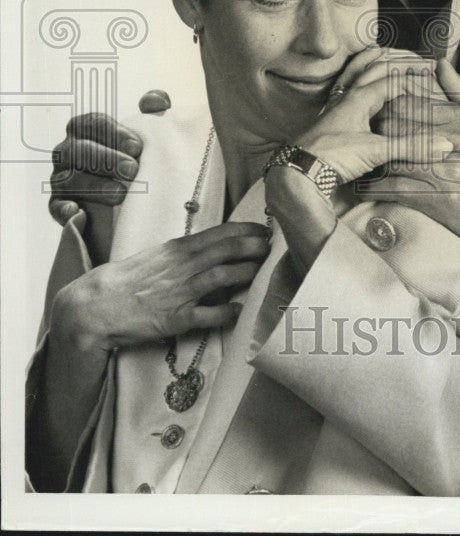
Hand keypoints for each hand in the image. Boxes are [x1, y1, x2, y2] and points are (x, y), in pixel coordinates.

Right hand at [48, 91, 169, 224]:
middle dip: (106, 160)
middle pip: (78, 150)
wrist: (131, 200)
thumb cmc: (135, 160)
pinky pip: (55, 207)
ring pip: (68, 179)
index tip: (138, 147)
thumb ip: (154, 112)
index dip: (114, 134)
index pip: (93, 123)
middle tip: (133, 170)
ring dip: (95, 186)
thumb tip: (154, 100)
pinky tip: (79, 212)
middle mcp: (69, 151)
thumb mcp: (149, 135)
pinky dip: (64, 210)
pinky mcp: (60, 205)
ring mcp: (61, 178)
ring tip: (121, 194)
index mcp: (85, 130)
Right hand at [52, 222, 270, 352]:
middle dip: (255, 247)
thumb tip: (212, 251)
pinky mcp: (177, 318)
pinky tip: (242, 310)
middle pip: (229, 250)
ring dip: (248, 272)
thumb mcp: (158, 256)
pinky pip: (210, 315)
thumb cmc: (127, 280)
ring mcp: (182, 291)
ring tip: (263, 272)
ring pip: (224, 276)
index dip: (248, 231)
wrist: (96, 304)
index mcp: (179, 248)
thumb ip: (185, 253)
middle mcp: (184, 265)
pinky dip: (229, 312)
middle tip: (272, 248)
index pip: (222, 233)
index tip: (264, 231)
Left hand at [298, 47, 453, 183]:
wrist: (299, 170)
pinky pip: (344, 88)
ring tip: (382, 53)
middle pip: (374, 68)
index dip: (416, 80)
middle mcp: (346, 96)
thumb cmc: (333, 157)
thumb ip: (410, 147)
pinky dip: (355, 79)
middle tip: (416, 60)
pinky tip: (358, 84)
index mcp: (359, 97)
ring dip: (372, 63)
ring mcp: (335, 105)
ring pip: (355, 74)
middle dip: (397, 62)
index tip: (433, 81)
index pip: (394, 79)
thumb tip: (445, 145)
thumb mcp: (376, 151)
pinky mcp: (328, 117)